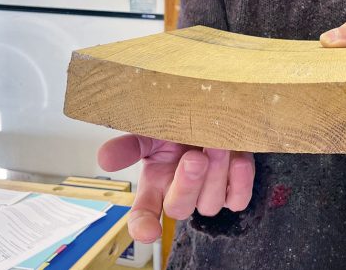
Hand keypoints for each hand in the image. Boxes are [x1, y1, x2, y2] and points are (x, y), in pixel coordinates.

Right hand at [98, 135, 254, 242]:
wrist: (213, 116)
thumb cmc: (182, 126)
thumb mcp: (151, 131)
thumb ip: (130, 145)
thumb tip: (104, 159)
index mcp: (155, 184)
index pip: (142, 214)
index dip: (142, 225)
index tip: (147, 230)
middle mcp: (180, 193)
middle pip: (179, 208)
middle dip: (187, 183)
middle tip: (194, 157)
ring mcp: (208, 194)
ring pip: (210, 204)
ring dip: (216, 175)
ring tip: (218, 145)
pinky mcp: (234, 191)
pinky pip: (238, 200)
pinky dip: (240, 181)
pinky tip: (238, 161)